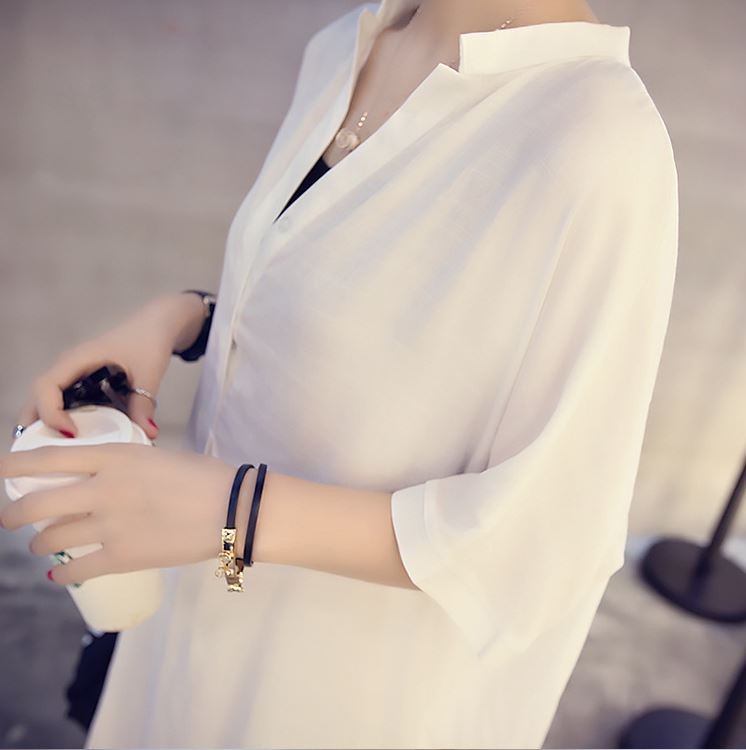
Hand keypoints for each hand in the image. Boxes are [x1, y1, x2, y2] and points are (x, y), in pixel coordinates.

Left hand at [0, 443, 236, 585]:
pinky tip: (59, 573)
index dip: (14, 464)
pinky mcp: (122, 557)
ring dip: (40, 544)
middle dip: (13, 515)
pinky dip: (62, 572)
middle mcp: (103, 489)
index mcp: (114, 457)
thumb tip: (104, 479)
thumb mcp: (158, 457)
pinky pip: (76, 568)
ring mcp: (110, 525)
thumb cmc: (204, 476)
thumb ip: (125, 466)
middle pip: (37, 503)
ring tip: (41, 546)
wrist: (231, 508)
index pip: (49, 458)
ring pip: (52, 538)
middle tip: (9, 519)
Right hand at [12, 292, 207, 442]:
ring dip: (48, 424)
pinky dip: (66, 420)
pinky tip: (79, 440)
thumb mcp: (149, 371)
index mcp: (78, 359)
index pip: (46, 386)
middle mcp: (70, 367)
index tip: (71, 434)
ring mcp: (76, 374)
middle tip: (45, 453)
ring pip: (50, 400)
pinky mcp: (86, 382)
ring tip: (57, 452)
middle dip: (36, 424)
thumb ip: (144, 403)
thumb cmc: (149, 340)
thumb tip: (148, 433)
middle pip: (38, 396)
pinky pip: (67, 402)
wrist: (159, 324)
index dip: (51, 413)